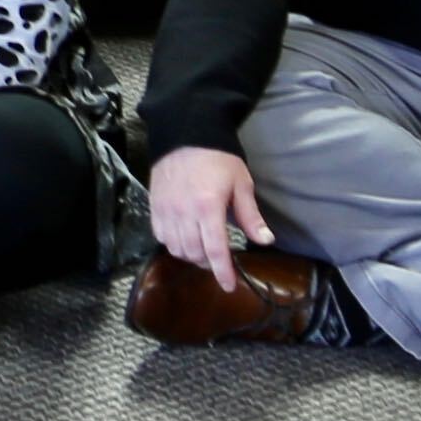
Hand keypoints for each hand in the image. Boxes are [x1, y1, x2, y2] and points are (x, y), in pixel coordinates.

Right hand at [148, 144, 270, 283]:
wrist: (185, 134)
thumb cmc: (218, 158)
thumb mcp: (241, 183)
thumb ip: (250, 215)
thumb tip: (266, 240)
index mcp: (208, 207)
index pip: (216, 250)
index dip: (223, 272)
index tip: (229, 286)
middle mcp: (184, 212)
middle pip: (194, 253)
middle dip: (208, 263)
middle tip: (219, 258)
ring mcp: (166, 210)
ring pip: (176, 248)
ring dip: (191, 255)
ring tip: (202, 249)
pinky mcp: (154, 206)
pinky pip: (161, 236)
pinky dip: (173, 244)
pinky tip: (184, 237)